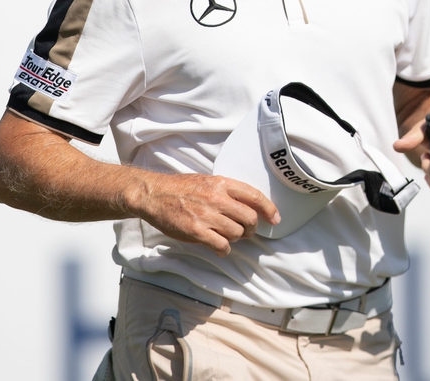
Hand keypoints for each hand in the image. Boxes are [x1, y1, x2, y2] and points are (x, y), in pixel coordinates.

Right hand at [127, 173, 279, 256]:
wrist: (154, 195)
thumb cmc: (180, 188)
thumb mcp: (207, 181)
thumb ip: (227, 191)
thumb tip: (249, 206)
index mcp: (221, 183)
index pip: (254, 196)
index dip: (269, 209)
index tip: (275, 219)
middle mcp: (217, 198)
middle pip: (250, 218)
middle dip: (252, 229)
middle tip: (246, 232)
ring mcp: (207, 215)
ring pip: (237, 233)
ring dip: (236, 238)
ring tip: (226, 236)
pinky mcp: (197, 231)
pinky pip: (222, 246)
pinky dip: (224, 250)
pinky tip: (219, 247)